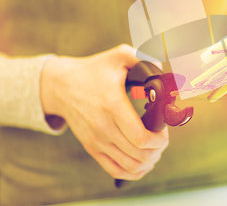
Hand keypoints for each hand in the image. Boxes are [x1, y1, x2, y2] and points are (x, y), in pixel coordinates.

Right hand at [40, 45, 167, 179]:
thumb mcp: (119, 55)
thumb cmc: (95, 70)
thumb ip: (144, 58)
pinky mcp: (92, 148)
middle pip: (139, 154)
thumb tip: (162, 69)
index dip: (159, 139)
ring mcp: (97, 141)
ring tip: (155, 148)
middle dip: (158, 148)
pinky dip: (134, 171)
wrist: (61, 86)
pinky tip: (144, 161)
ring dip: (149, 160)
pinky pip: (116, 170)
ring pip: (130, 166)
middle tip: (162, 137)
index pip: (141, 137)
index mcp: (113, 106)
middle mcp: (103, 127)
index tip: (164, 130)